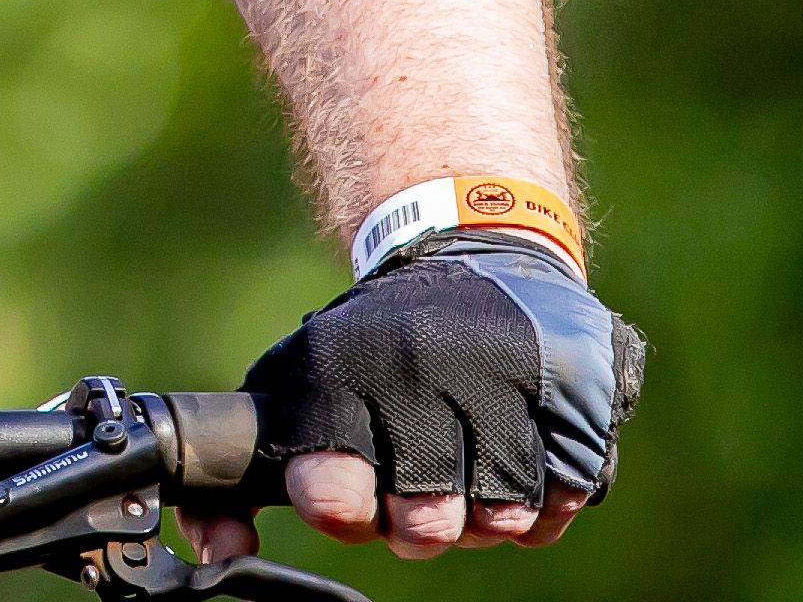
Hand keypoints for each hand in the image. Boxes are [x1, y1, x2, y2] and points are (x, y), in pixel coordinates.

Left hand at [188, 236, 640, 565]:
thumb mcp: (296, 381)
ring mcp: (511, 384)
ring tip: (472, 468)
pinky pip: (568, 495)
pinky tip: (521, 456)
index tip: (347, 502)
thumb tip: (220, 554)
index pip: (334, 488)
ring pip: (503, 516)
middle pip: (427, 522)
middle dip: (421, 522)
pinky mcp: (582, 395)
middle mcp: (427, 373)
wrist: (474, 248)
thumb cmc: (373, 342)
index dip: (342, 509)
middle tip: (421, 493)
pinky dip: (546, 496)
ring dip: (487, 510)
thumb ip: (250, 472)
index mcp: (347, 374)